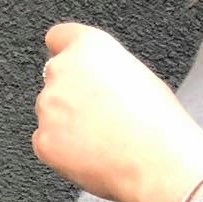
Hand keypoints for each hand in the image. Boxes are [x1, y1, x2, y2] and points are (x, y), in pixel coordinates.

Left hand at [33, 21, 202, 201]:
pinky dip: (62, 152)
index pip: (59, 38)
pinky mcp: (44, 140)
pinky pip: (46, 144)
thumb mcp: (138, 76)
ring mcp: (48, 106)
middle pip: (55, 79)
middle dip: (70, 96)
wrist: (157, 163)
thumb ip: (106, 70)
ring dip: (66, 125)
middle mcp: (62, 70)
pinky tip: (90, 157)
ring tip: (102, 141)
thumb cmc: (158, 123)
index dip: (67, 54)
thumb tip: (97, 82)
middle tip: (100, 118)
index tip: (72, 68)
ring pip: (50, 113)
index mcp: (89, 46)